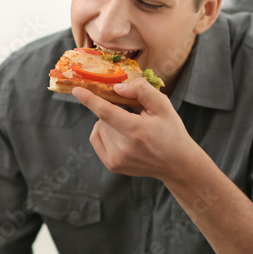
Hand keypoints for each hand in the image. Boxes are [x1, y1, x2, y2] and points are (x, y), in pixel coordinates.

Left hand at [72, 78, 195, 179]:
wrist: (176, 163)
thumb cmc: (170, 131)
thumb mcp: (163, 105)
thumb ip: (141, 90)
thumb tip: (117, 88)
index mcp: (137, 131)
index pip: (106, 112)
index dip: (90, 99)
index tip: (76, 90)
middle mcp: (124, 148)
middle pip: (103, 118)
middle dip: (114, 111)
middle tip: (133, 116)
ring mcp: (116, 159)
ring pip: (99, 127)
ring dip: (109, 123)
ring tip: (130, 129)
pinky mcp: (112, 165)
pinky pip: (97, 138)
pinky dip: (105, 132)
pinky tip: (121, 135)